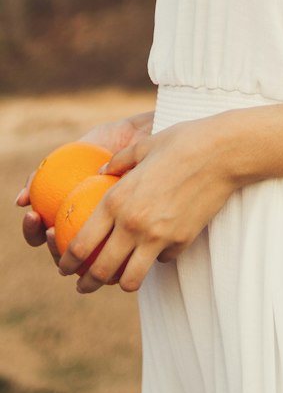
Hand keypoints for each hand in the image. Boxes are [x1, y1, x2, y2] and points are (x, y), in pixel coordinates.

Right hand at [15, 111, 154, 260]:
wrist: (152, 131)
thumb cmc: (115, 141)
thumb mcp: (81, 150)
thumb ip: (48, 172)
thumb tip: (20, 199)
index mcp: (74, 211)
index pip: (46, 233)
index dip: (34, 232)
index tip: (34, 216)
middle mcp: (91, 227)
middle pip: (63, 253)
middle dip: (52, 248)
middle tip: (51, 231)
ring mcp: (113, 234)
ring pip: (88, 261)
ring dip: (73, 255)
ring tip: (72, 235)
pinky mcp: (136, 236)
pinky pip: (122, 253)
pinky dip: (109, 254)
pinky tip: (104, 244)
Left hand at [59, 114, 240, 294]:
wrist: (223, 151)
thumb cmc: (182, 141)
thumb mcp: (144, 146)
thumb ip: (119, 162)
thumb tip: (103, 171)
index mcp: (117, 200)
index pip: (81, 243)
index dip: (67, 260)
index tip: (64, 265)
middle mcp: (133, 224)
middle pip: (100, 270)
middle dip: (86, 283)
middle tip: (83, 285)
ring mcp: (158, 236)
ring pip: (130, 279)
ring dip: (120, 282)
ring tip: (118, 280)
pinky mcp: (181, 241)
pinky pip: (161, 260)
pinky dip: (156, 260)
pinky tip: (156, 251)